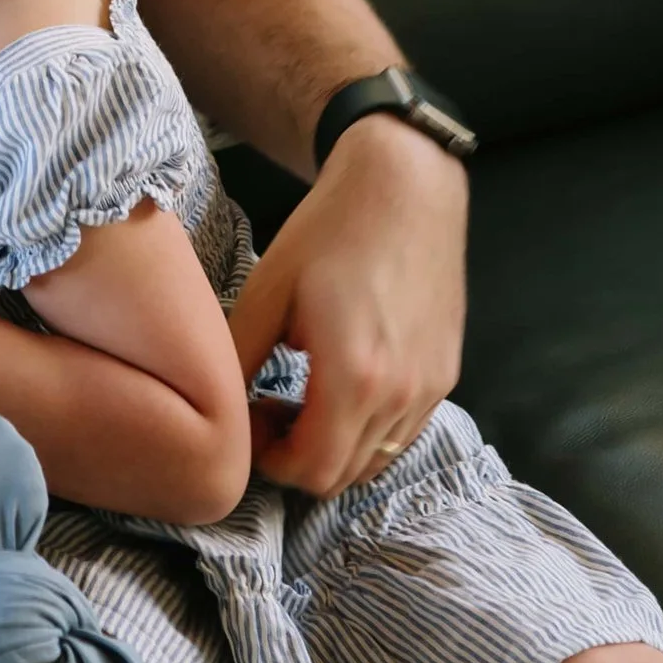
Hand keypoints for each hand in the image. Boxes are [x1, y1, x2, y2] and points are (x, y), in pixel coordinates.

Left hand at [228, 117, 466, 495]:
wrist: (405, 186)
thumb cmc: (330, 230)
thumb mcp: (268, 290)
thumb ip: (240, 357)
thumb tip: (216, 407)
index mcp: (353, 377)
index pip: (311, 470)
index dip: (270, 461)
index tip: (250, 419)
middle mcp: (401, 395)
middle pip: (342, 476)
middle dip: (296, 459)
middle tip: (269, 411)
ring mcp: (431, 388)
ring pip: (375, 461)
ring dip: (332, 448)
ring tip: (302, 399)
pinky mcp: (446, 375)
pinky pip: (402, 433)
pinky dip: (366, 432)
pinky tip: (340, 388)